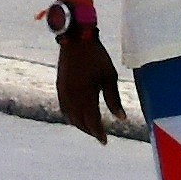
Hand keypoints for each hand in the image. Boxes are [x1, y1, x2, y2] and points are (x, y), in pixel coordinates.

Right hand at [54, 16, 125, 144]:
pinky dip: (70, 116)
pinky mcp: (59, 86)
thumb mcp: (109, 76)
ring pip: (70, 116)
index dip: (98, 133)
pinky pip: (63, 107)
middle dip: (89, 130)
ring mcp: (63, 91)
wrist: (76, 38)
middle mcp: (72, 96)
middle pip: (79, 121)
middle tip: (99, 136)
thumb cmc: (97, 56)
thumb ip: (114, 99)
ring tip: (90, 128)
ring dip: (79, 124)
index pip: (91, 120)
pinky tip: (77, 116)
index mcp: (85, 94)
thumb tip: (121, 118)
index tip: (105, 141)